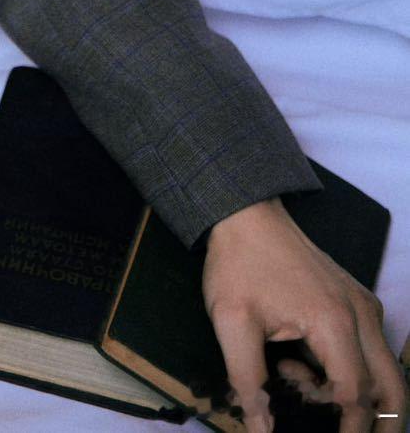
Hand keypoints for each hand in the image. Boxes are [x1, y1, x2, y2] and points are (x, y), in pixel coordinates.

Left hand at [202, 197, 406, 432]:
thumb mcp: (231, 323)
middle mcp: (362, 316)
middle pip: (392, 391)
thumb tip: (261, 430)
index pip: (356, 396)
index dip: (340, 426)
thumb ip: (249, 383)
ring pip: (387, 373)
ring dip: (362, 398)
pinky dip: (354, 374)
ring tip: (308, 394)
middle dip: (376, 426)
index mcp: (334, 323)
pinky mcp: (358, 301)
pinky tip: (305, 367)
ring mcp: (364, 306)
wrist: (246, 212)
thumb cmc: (239, 264)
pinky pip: (373, 352)